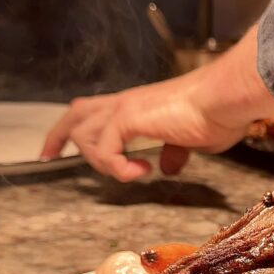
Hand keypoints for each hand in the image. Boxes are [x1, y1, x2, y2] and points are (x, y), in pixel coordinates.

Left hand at [39, 25, 273, 180]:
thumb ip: (175, 151)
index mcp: (139, 105)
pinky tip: (142, 172)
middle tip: (47, 157)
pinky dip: (118, 168)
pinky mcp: (130, 118)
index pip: (94, 110)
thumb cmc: (218, 114)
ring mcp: (126, 108)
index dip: (72, 128)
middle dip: (58, 136)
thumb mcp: (194, 140)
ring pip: (86, 135)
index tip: (57, 149)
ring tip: (132, 173)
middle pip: (76, 114)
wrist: (226, 99)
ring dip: (101, 162)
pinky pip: (107, 150)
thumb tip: (166, 166)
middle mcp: (127, 102)